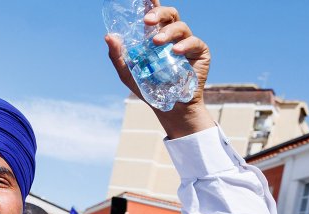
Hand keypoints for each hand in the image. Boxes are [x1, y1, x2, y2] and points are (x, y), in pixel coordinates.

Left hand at [105, 2, 214, 136]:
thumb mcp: (128, 73)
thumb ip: (118, 55)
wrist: (169, 107)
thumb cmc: (148, 88)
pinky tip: (175, 51)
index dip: (151, 2)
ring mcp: (187, 42)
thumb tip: (109, 36)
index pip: (153, 14)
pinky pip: (194, 42)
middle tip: (147, 21)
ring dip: (168, 32)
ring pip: (181, 26)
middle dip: (158, 13)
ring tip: (157, 42)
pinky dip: (184, 44)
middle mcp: (172, 35)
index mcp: (155, 36)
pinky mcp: (200, 52)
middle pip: (169, 14)